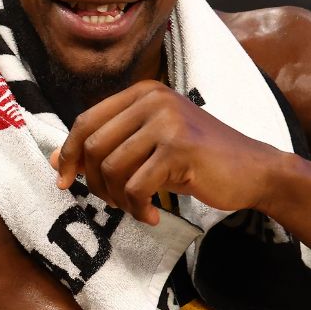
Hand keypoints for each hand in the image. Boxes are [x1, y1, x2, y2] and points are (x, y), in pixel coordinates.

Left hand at [51, 81, 279, 224]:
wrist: (254, 170)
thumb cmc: (198, 160)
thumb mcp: (148, 147)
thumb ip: (107, 148)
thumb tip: (56, 160)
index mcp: (142, 93)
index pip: (86, 121)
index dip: (69, 154)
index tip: (64, 181)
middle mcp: (152, 100)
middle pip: (93, 145)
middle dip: (93, 182)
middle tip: (112, 201)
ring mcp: (166, 122)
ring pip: (111, 167)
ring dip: (117, 198)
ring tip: (136, 208)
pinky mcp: (178, 148)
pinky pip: (135, 186)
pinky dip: (138, 208)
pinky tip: (152, 216)